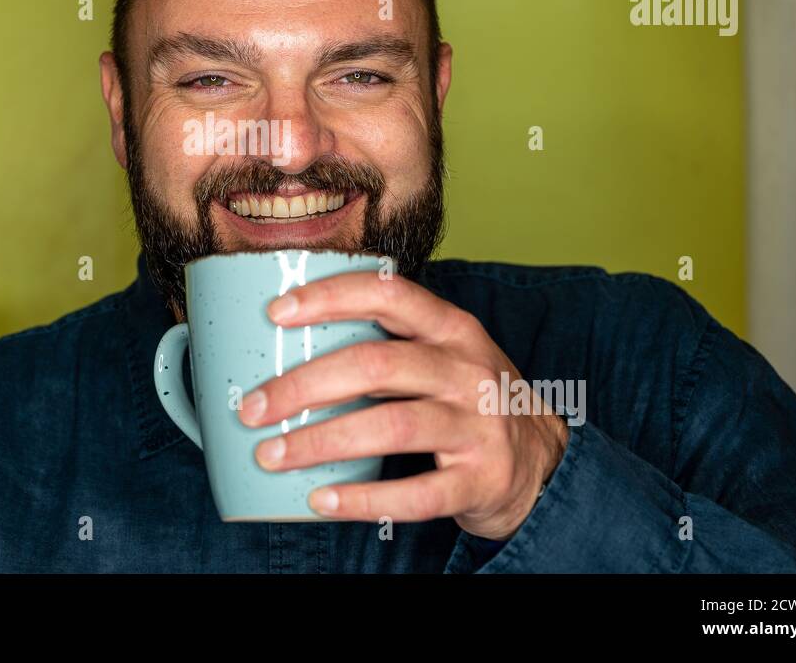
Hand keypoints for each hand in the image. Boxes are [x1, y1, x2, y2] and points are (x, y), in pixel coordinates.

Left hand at [237, 271, 570, 539]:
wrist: (542, 460)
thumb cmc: (465, 399)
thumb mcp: (441, 355)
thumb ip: (383, 343)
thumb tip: (284, 345)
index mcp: (451, 328)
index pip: (388, 296)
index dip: (330, 298)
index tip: (276, 313)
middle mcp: (467, 369)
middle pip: (376, 366)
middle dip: (303, 386)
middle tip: (252, 408)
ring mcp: (479, 425)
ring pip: (391, 427)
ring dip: (320, 441)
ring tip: (271, 454)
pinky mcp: (482, 478)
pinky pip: (416, 494)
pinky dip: (363, 499)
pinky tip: (320, 500)